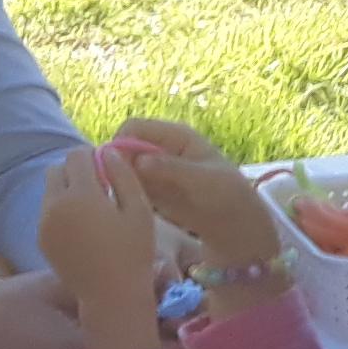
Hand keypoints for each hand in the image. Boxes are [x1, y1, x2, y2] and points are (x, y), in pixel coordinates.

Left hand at [37, 146, 167, 348]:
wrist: (110, 295)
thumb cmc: (134, 252)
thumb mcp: (139, 210)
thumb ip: (123, 176)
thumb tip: (108, 151)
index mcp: (80, 195)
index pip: (76, 155)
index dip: (93, 157)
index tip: (108, 170)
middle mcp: (54, 205)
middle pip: (56, 168)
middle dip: (76, 170)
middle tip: (100, 188)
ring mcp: (43, 222)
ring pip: (49, 189)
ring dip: (66, 189)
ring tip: (92, 209)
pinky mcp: (40, 238)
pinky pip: (46, 211)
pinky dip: (60, 209)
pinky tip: (82, 227)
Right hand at [108, 120, 279, 263]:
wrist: (232, 221)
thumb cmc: (224, 193)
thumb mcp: (202, 179)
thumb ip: (170, 168)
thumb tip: (138, 161)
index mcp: (174, 135)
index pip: (134, 127)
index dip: (121, 142)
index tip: (116, 166)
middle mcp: (159, 147)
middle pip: (123, 146)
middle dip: (115, 163)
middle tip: (116, 186)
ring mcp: (152, 168)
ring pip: (121, 167)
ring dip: (117, 179)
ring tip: (124, 197)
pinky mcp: (149, 187)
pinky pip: (127, 184)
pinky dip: (124, 191)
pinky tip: (129, 205)